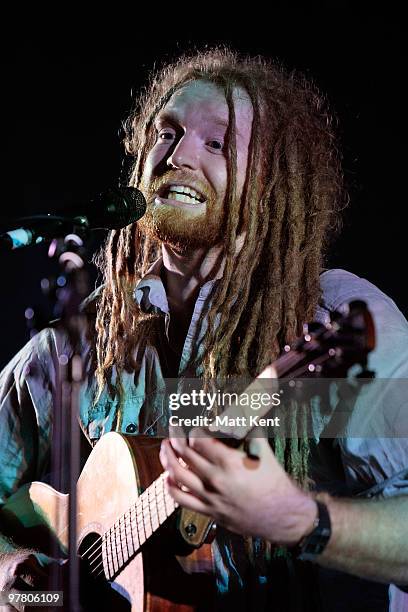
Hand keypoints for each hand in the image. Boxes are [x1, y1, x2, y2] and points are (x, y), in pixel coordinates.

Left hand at [160, 429, 316, 544]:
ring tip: (165, 446)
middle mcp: (216, 480)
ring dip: (167, 458)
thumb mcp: (263, 450)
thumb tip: (246, 406)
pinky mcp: (209, 512)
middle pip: (184, 454)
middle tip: (174, 426)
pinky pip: (181, 499)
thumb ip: (251, 426)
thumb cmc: (275, 482)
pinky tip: (168, 475)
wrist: (283, 517)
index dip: (192, 428)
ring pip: (177, 475)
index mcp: (229, 462)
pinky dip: (170, 486)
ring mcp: (210, 498)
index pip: (198, 440)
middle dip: (176, 436)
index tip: (192, 422)